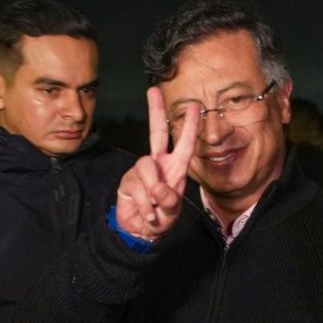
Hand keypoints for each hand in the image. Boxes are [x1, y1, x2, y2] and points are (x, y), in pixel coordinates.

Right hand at [115, 87, 199, 239]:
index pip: (184, 144)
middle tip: (153, 89)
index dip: (190, 125)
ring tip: (155, 209)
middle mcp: (158, 164)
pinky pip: (137, 188)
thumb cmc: (161, 218)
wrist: (140, 232)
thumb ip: (170, 201)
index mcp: (175, 168)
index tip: (194, 106)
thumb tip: (158, 188)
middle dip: (155, 110)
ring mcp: (141, 171)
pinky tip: (147, 214)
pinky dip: (144, 205)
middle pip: (156, 132)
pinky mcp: (128, 181)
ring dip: (152, 192)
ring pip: (146, 166)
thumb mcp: (171, 212)